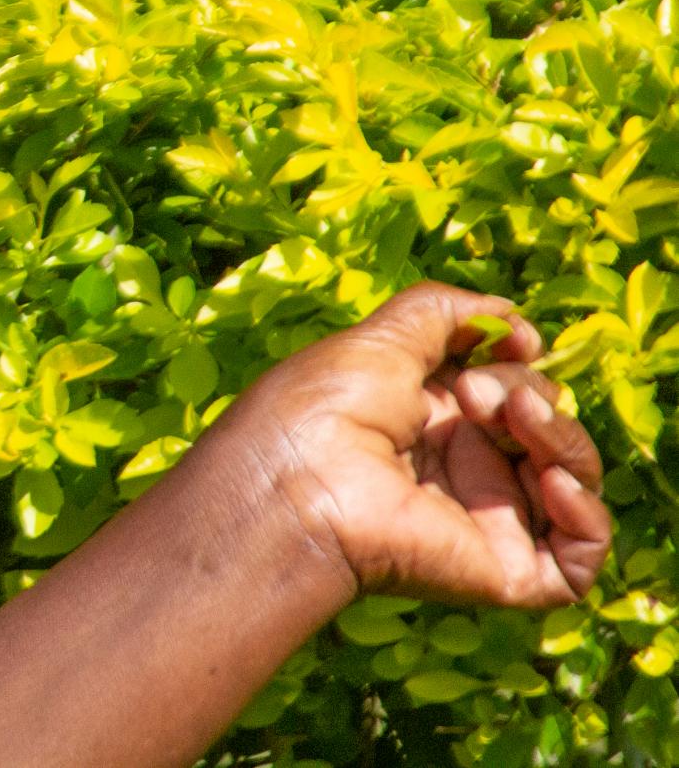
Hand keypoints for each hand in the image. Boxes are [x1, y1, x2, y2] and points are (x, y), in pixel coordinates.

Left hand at [209, 284, 610, 610]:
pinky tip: (552, 479)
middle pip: (545, 426)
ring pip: (572, 480)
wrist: (298, 485)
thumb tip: (510, 315)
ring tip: (516, 415)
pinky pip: (579, 553)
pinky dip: (585, 513)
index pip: (512, 387)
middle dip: (527, 390)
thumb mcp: (383, 338)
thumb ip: (444, 314)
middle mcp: (463, 468)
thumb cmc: (324, 409)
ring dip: (563, 436)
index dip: (518, 359)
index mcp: (433, 418)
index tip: (509, 339)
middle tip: (473, 391)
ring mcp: (487, 520)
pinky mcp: (506, 570)